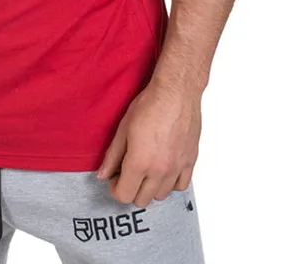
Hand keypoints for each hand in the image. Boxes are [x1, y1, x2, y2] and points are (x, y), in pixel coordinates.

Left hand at [96, 78, 201, 206]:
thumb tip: (102, 174)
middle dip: (131, 189)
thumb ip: (112, 155)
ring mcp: (177, 168)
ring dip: (151, 187)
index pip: (124, 195)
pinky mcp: (190, 162)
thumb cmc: (149, 105)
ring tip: (146, 169)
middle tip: (128, 172)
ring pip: (161, 196)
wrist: (176, 93)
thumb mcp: (123, 128)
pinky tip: (164, 168)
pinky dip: (171, 183)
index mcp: (139, 162)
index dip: (115, 188)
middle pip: (142, 200)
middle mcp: (159, 171)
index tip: (115, 177)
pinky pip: (181, 186)